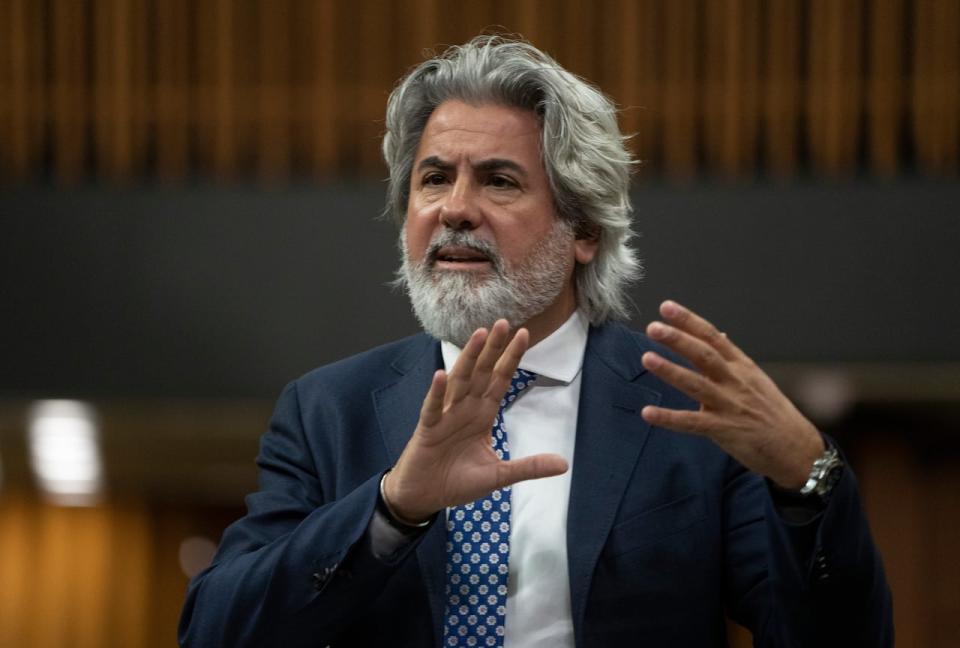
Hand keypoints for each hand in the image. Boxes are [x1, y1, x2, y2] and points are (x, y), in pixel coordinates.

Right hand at [383, 320, 568, 522]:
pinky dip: (437, 393)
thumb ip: (528, 467)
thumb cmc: (457, 481)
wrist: (425, 496)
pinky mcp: (428, 429)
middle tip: (504, 322)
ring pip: (459, 381)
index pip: (500, 379)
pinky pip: (433, 408)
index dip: (511, 357)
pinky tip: (441, 375)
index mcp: (482, 414)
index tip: (525, 334)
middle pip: (482, 372)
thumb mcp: (499, 475)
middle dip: (493, 348)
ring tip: (479, 335)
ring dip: (468, 358)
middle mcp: (465, 408)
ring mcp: (446, 416)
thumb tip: (563, 464)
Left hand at [640, 300, 823, 489]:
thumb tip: (720, 335)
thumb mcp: (756, 379)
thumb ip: (733, 359)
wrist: (797, 448)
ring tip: (647, 358)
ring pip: (696, 384)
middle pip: (704, 354)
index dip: (689, 321)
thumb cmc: (773, 413)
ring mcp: (730, 405)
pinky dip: (669, 418)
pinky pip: (692, 422)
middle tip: (654, 327)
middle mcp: (735, 381)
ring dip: (671, 370)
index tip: (667, 307)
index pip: (713, 337)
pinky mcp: (724, 430)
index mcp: (742, 366)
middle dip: (679, 339)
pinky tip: (648, 412)